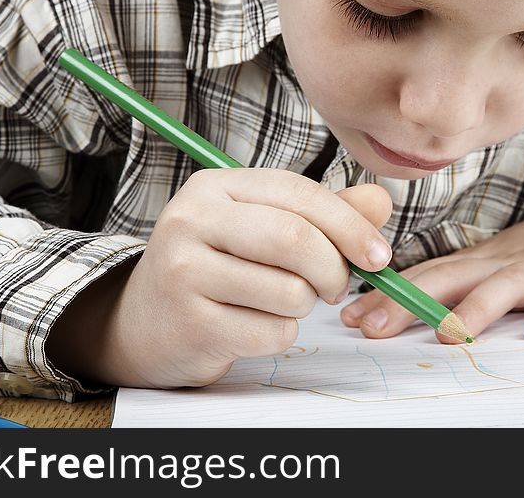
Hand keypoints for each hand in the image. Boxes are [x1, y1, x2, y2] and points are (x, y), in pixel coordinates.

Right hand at [47, 169, 392, 387]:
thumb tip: (381, 202)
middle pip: (295, 240)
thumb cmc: (213, 268)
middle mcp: (192, 220)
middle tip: (335, 287)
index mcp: (215, 187)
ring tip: (278, 303)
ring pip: (290, 292)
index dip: (350, 225)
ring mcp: (185, 272)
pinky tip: (252, 325)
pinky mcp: (191, 323)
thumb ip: (320, 214)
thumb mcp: (259, 227)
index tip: (379, 256)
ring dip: (303, 307)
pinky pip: (272, 333)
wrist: (143, 323)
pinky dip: (279, 336)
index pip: (299, 194)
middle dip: (333, 269)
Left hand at [341, 167, 523, 341]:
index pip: (429, 275)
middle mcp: (510, 260)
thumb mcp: (507, 260)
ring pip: (509, 286)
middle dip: (410, 303)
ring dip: (477, 308)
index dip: (388, 295)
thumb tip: (415, 309)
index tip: (350, 316)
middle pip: (453, 280)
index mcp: (486, 259)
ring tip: (448, 333)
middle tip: (373, 327)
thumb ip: (468, 283)